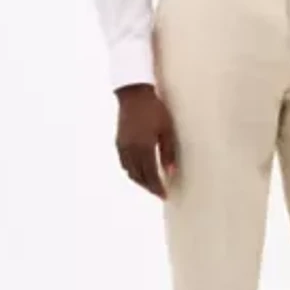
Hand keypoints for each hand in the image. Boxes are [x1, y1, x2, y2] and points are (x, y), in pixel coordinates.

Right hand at [115, 84, 176, 199]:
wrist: (133, 94)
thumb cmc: (154, 109)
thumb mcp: (167, 130)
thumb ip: (168, 152)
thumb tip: (171, 172)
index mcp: (144, 148)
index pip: (151, 175)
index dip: (157, 187)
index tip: (164, 196)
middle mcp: (131, 150)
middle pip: (139, 177)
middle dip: (149, 187)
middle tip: (159, 192)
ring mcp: (123, 147)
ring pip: (130, 172)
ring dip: (140, 180)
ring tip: (150, 184)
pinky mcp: (119, 142)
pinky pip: (124, 163)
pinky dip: (132, 171)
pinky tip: (139, 171)